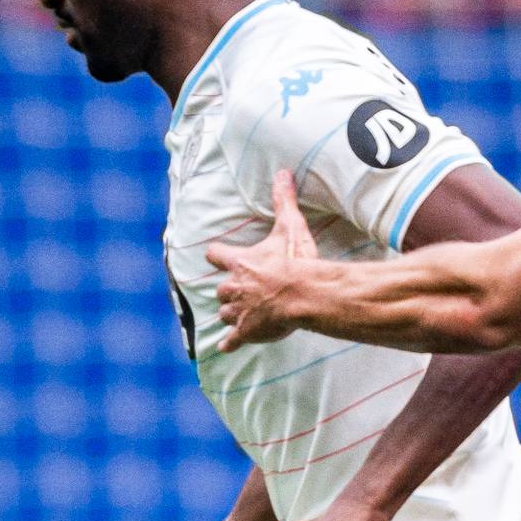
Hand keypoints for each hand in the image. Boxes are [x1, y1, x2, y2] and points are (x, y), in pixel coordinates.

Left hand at [207, 169, 319, 351]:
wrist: (305, 295)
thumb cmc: (296, 262)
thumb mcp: (290, 227)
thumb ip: (284, 201)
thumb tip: (282, 173)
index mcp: (241, 263)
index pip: (216, 255)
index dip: (217, 255)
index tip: (217, 255)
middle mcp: (235, 287)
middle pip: (220, 290)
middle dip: (228, 291)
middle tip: (238, 291)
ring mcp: (240, 311)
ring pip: (225, 313)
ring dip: (230, 313)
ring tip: (239, 316)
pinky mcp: (248, 331)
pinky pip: (232, 340)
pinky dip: (229, 343)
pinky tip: (226, 347)